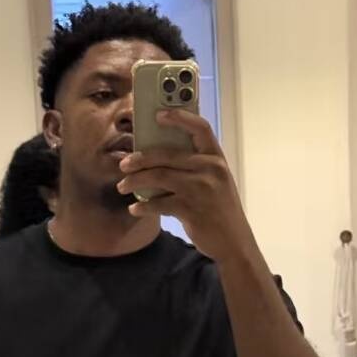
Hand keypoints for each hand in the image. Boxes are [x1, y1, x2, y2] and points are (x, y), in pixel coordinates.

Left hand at [117, 112, 251, 263]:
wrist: (233, 242)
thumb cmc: (220, 209)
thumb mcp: (216, 181)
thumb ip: (196, 166)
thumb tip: (158, 156)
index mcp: (216, 158)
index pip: (200, 128)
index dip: (179, 117)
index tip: (158, 114)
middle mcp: (210, 169)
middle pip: (167, 154)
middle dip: (140, 158)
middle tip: (124, 164)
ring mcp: (201, 189)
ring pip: (159, 177)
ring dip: (135, 181)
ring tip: (123, 186)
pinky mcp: (191, 210)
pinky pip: (159, 203)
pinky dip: (143, 206)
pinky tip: (135, 209)